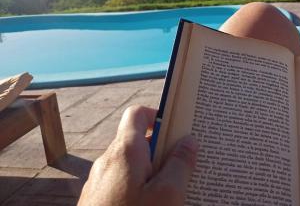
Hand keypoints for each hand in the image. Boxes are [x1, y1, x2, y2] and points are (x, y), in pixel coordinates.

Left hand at [78, 105, 197, 205]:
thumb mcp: (167, 194)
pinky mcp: (98, 200)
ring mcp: (101, 182)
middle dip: (162, 150)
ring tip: (173, 191)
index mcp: (125, 151)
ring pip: (132, 166)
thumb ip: (180, 164)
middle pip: (138, 141)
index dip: (157, 115)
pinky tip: (153, 205)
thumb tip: (188, 141)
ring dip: (153, 172)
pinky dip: (140, 187)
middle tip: (184, 165)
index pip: (137, 114)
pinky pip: (123, 183)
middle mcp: (109, 161)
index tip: (176, 128)